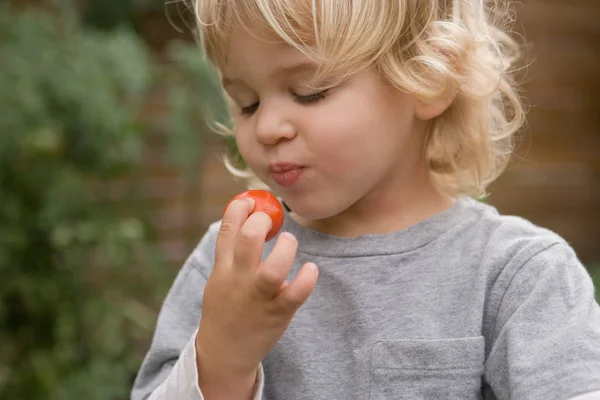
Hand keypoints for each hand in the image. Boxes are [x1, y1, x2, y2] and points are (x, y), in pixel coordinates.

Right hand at [195, 198, 317, 398]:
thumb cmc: (227, 307)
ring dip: (286, 249)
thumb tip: (250, 216)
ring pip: (273, 269)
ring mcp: (258, 299)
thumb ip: (232, 251)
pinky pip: (295, 294)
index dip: (240, 207)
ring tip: (289, 242)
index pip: (228, 229)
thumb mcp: (220, 277)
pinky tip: (310, 269)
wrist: (224, 352)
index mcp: (222, 268)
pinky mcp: (277, 314)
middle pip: (248, 241)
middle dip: (262, 222)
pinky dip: (306, 278)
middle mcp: (238, 281)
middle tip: (273, 221)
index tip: (252, 200)